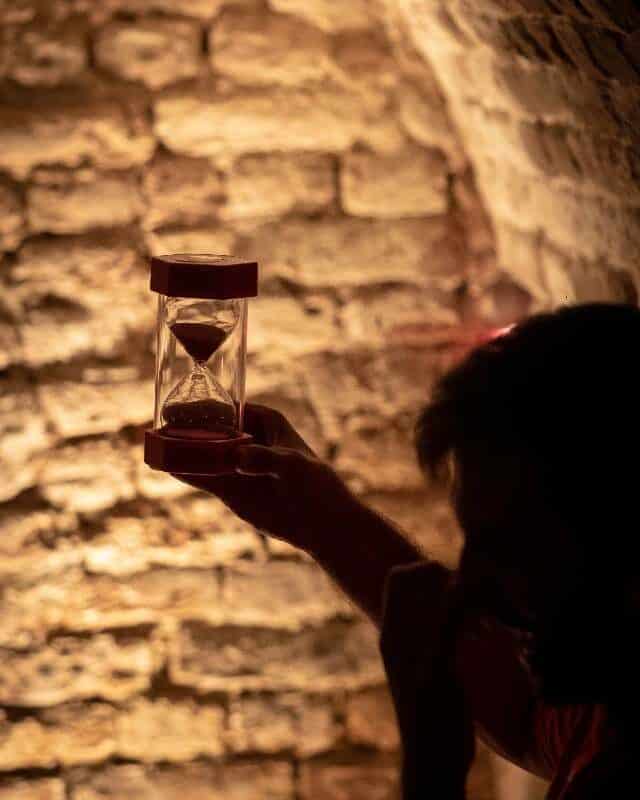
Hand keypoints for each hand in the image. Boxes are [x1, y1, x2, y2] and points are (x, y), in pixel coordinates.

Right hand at [172, 403, 360, 552]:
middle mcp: (247, 439)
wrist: (321, 522)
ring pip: (203, 453)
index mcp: (264, 421)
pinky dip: (186, 473)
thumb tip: (239, 459)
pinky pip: (203, 478)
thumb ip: (265, 459)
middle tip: (160, 424)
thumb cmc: (314, 484)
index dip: (204, 404)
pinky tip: (167, 468)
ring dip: (182, 449)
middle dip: (187, 426)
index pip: (228, 406)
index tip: (181, 405)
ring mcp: (236, 465)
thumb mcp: (292, 466)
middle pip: (210, 429)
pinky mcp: (230, 489)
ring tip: (156, 444)